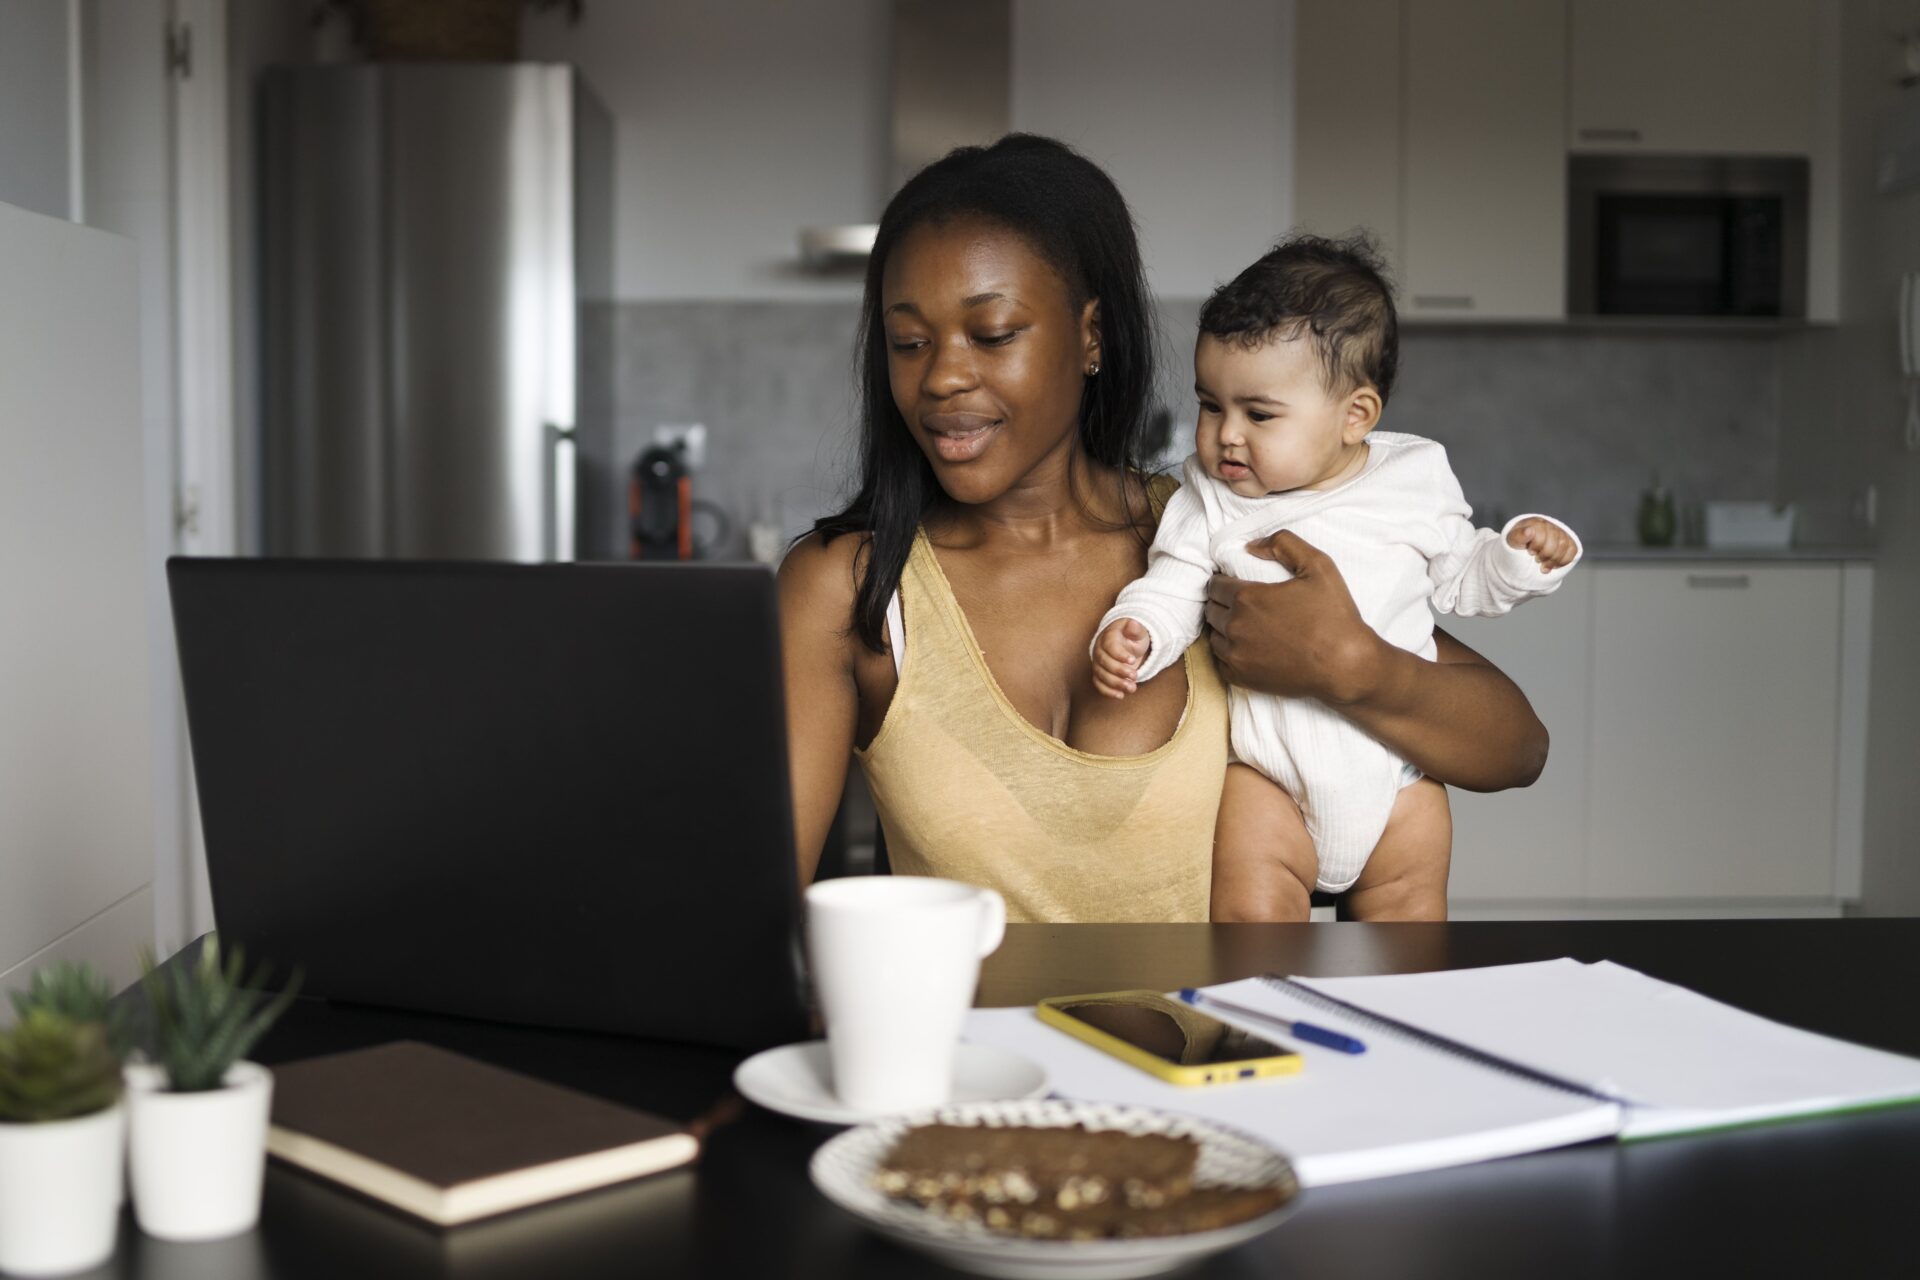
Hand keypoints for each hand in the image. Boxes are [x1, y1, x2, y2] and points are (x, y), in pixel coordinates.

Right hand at [1092, 618, 1151, 698]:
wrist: (1127, 644)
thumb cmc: (1133, 637)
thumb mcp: (1138, 631)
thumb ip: (1135, 629)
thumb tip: (1133, 624)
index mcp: (1108, 636)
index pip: (1109, 646)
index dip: (1119, 654)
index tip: (1132, 660)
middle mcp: (1099, 650)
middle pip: (1104, 662)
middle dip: (1119, 671)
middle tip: (1135, 675)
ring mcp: (1097, 663)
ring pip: (1101, 675)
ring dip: (1116, 683)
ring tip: (1132, 687)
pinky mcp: (1099, 674)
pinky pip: (1098, 684)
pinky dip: (1108, 691)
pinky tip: (1121, 695)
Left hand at [1205, 531, 1383, 704]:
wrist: (1345, 666)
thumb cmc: (1334, 615)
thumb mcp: (1318, 565)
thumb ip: (1283, 543)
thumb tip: (1251, 546)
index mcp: (1247, 598)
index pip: (1215, 585)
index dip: (1224, 581)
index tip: (1236, 583)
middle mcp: (1235, 626)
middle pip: (1211, 609)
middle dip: (1222, 602)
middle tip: (1242, 603)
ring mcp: (1236, 655)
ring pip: (1213, 635)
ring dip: (1223, 628)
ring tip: (1246, 624)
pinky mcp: (1241, 678)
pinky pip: (1220, 661)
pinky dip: (1229, 652)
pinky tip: (1248, 647)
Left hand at [1506, 518, 1576, 570]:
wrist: (1521, 550)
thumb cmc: (1516, 544)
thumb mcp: (1511, 541)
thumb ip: (1518, 536)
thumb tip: (1530, 531)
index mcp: (1535, 522)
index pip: (1544, 533)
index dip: (1537, 546)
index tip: (1530, 552)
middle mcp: (1549, 525)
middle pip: (1556, 541)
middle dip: (1546, 555)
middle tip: (1537, 560)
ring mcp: (1560, 532)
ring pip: (1565, 546)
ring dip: (1554, 559)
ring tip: (1544, 565)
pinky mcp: (1567, 541)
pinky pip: (1572, 550)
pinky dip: (1564, 560)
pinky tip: (1554, 565)